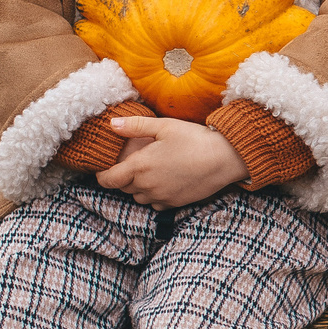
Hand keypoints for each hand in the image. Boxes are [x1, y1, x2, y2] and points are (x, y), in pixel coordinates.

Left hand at [97, 115, 246, 208]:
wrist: (225, 159)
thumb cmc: (194, 139)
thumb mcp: (164, 126)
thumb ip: (135, 126)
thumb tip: (112, 125)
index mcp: (139, 166)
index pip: (108, 180)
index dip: (102, 175)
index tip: (104, 169)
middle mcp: (147, 186)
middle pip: (123, 188)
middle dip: (123, 177)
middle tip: (133, 163)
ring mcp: (161, 197)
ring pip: (138, 197)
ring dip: (138, 187)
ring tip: (149, 173)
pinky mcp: (175, 204)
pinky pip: (155, 204)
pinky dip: (154, 196)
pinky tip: (164, 182)